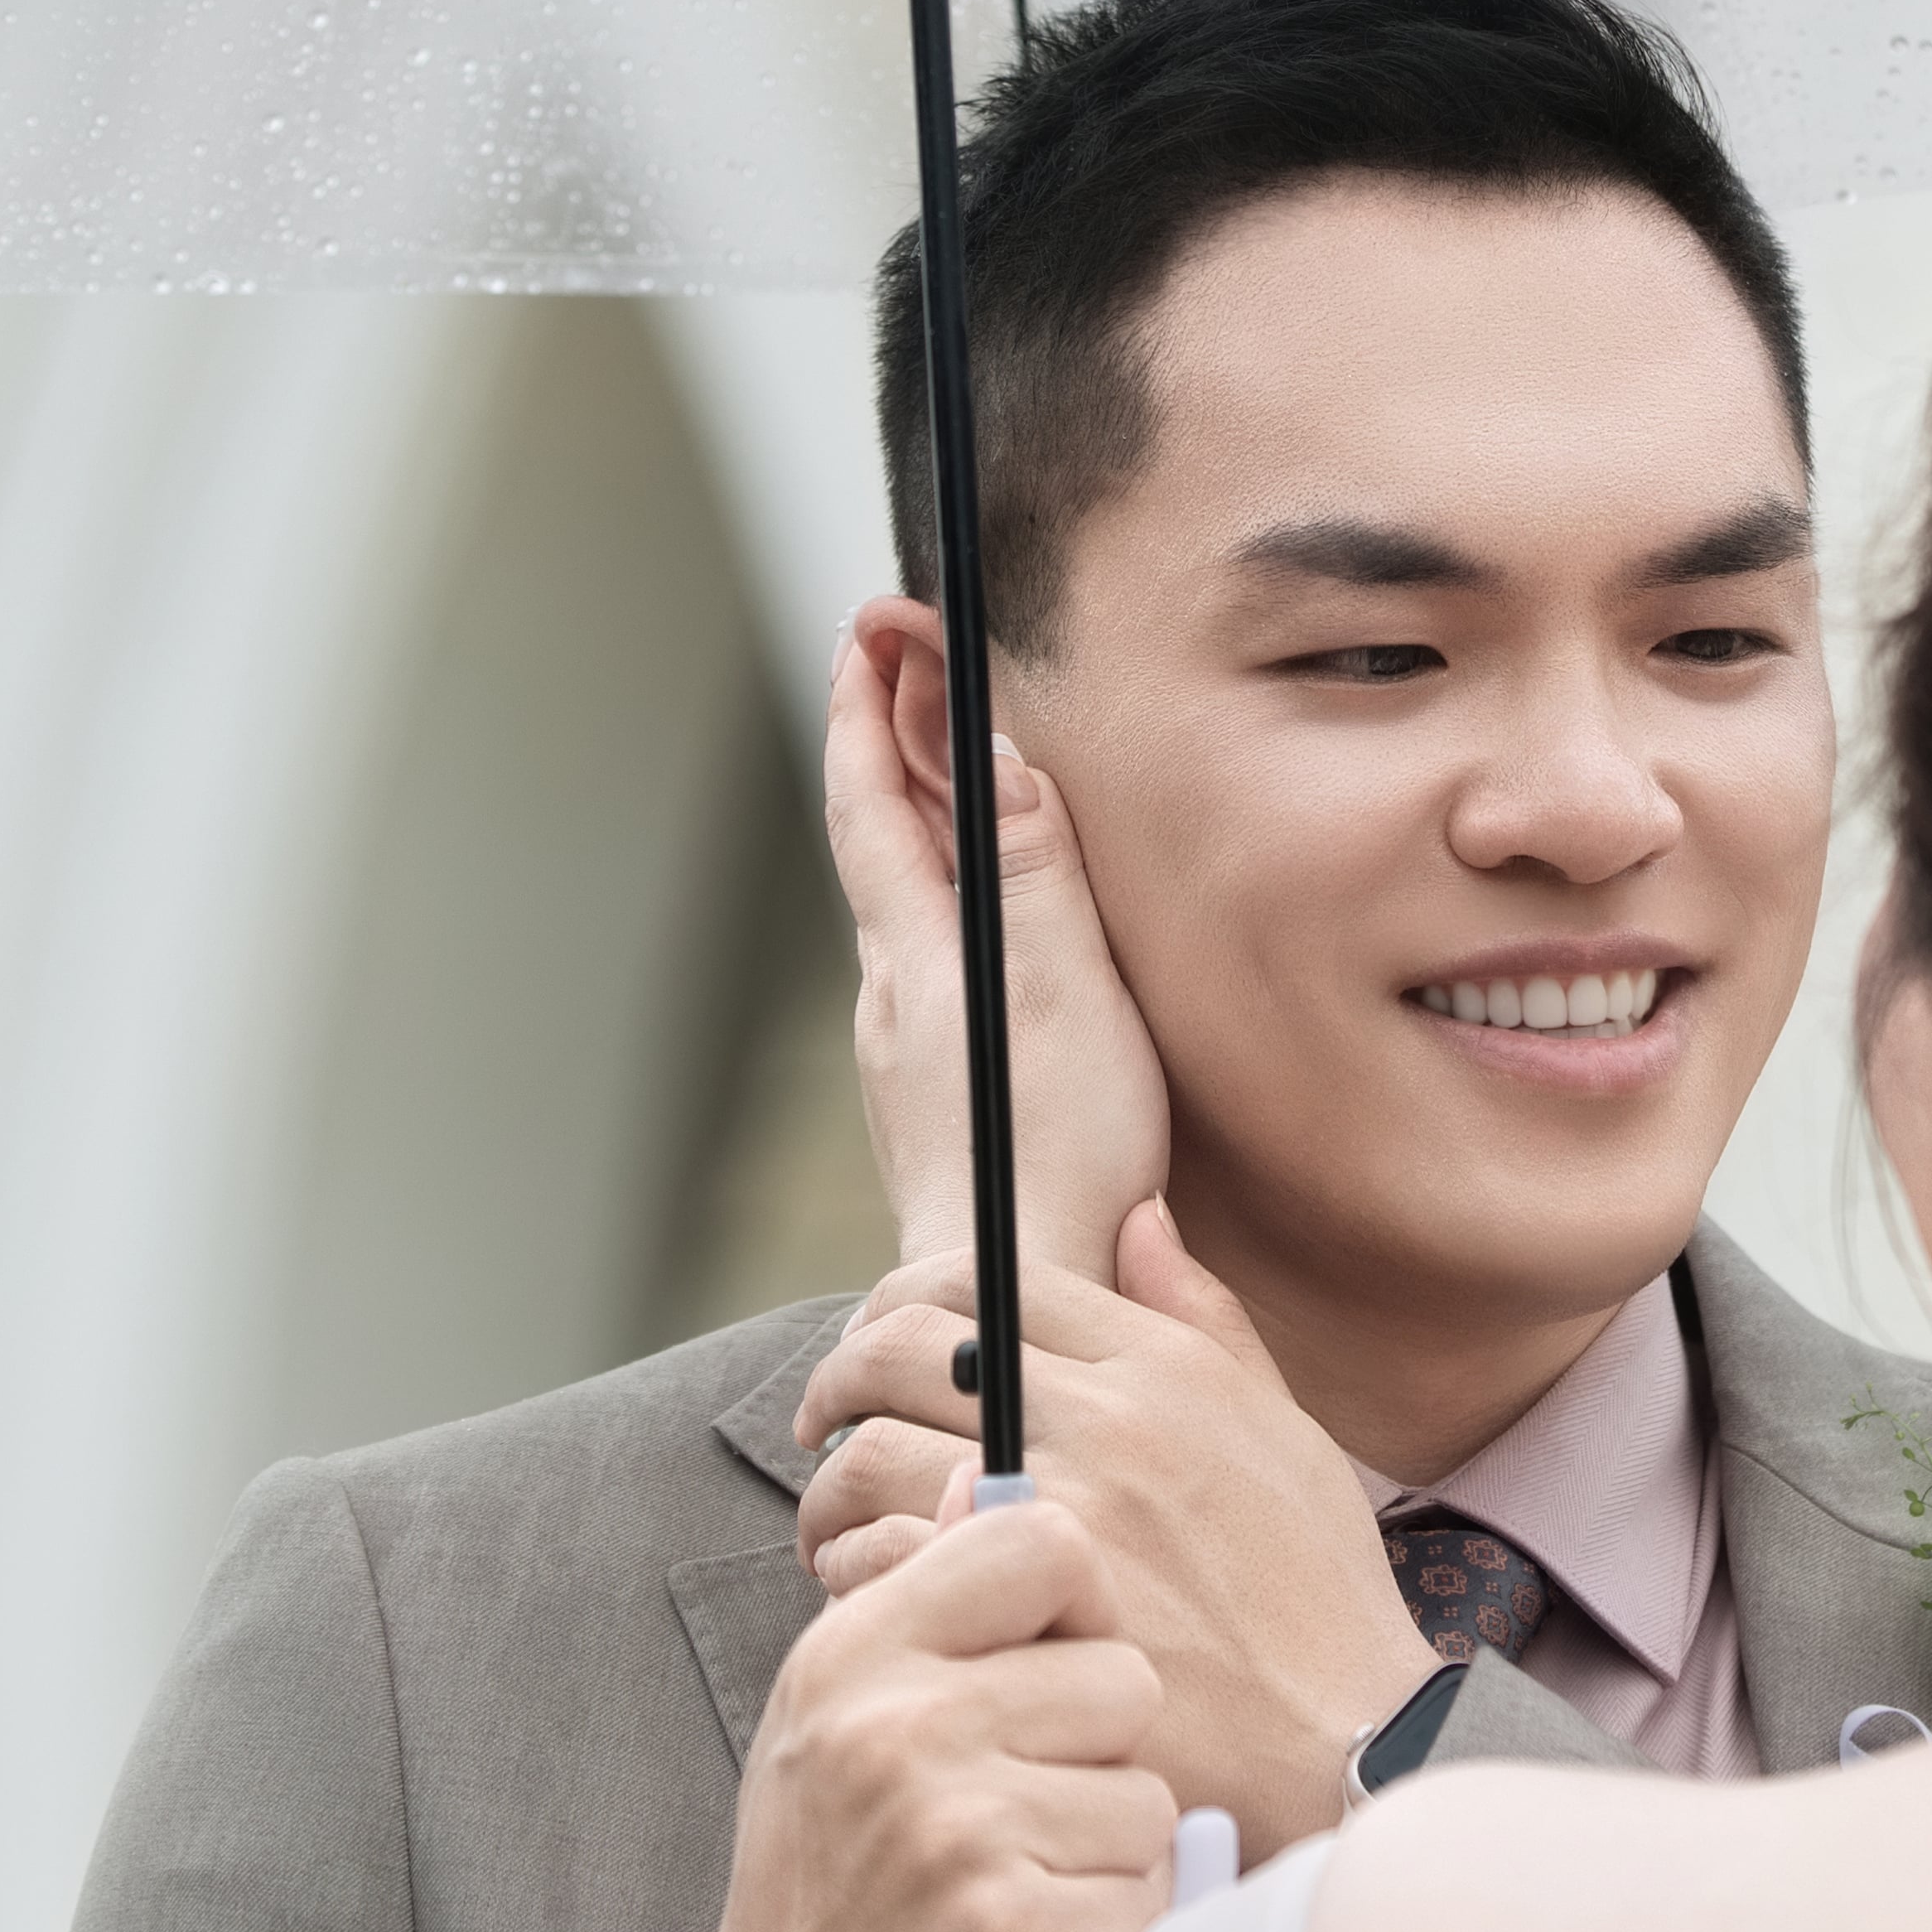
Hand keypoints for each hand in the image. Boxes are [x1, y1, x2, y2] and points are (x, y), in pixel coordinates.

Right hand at [617, 1506, 1172, 1931]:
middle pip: (1123, 1676)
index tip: (1047, 1662)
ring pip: (1149, 1794)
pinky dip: (1112, 1930)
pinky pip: (1152, 1893)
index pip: (1044, 1542)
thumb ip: (917, 1593)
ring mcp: (969, 1839)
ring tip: (1018, 1882)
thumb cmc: (819, 1878)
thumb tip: (982, 1474)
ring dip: (1106, 1848)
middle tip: (1018, 1806)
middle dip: (1094, 1748)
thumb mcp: (828, 1712)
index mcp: (857, 1654)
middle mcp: (907, 1731)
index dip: (1072, 1603)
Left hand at [797, 1203, 1429, 1860]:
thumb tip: (1135, 1216)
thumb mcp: (1283, 1428)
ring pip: (872, 1452)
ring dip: (832, 1489)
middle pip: (904, 1342)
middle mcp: (1106, 1416)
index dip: (902, 1301)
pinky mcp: (1018, 1609)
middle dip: (840, 1376)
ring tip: (836, 1528)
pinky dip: (858, 1574)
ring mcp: (1057, 1511)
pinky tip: (877, 1601)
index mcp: (1163, 1364)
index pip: (987, 1273)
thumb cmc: (1315, 1594)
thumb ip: (1200, 1314)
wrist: (1342, 1741)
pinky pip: (881, 1560)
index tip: (877, 1347)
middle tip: (824, 1423)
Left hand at [829, 604, 1170, 1283]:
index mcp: (919, 954)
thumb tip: (993, 754)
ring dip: (916, 806)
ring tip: (940, 742)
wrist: (1018, 1306)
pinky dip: (944, 885)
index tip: (874, 625)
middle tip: (905, 649)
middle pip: (880, 834)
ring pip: (903, 895)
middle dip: (891, 732)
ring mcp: (911, 1047)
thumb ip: (1031, 870)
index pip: (872, 798)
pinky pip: (932, 951)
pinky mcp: (941, 1091)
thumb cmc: (1054, 1159)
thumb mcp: (1062, 991)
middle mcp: (897, 993)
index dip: (870, 705)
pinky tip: (979, 903)